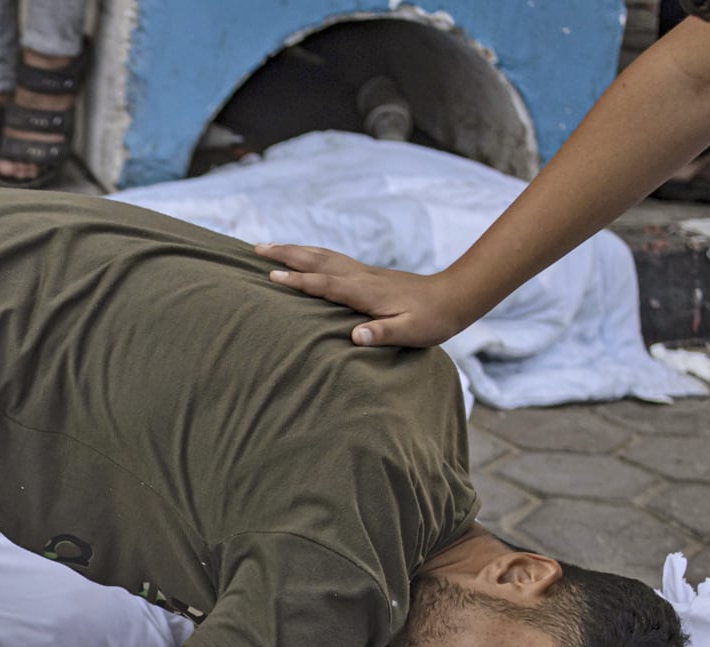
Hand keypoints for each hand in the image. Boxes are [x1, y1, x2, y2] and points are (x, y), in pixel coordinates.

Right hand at [254, 243, 471, 348]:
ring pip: (322, 256)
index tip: (271, 277)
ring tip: (269, 247)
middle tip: (256, 249)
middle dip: (286, 254)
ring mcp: (363, 272)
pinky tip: (304, 256)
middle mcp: (360, 276)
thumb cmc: (431, 320)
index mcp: (365, 292)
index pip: (324, 284)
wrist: (453, 296)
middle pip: (317, 261)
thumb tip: (355, 336)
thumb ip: (382, 334)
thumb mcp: (410, 332)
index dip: (297, 281)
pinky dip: (311, 254)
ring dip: (295, 250)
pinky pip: (331, 259)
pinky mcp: (367, 274)